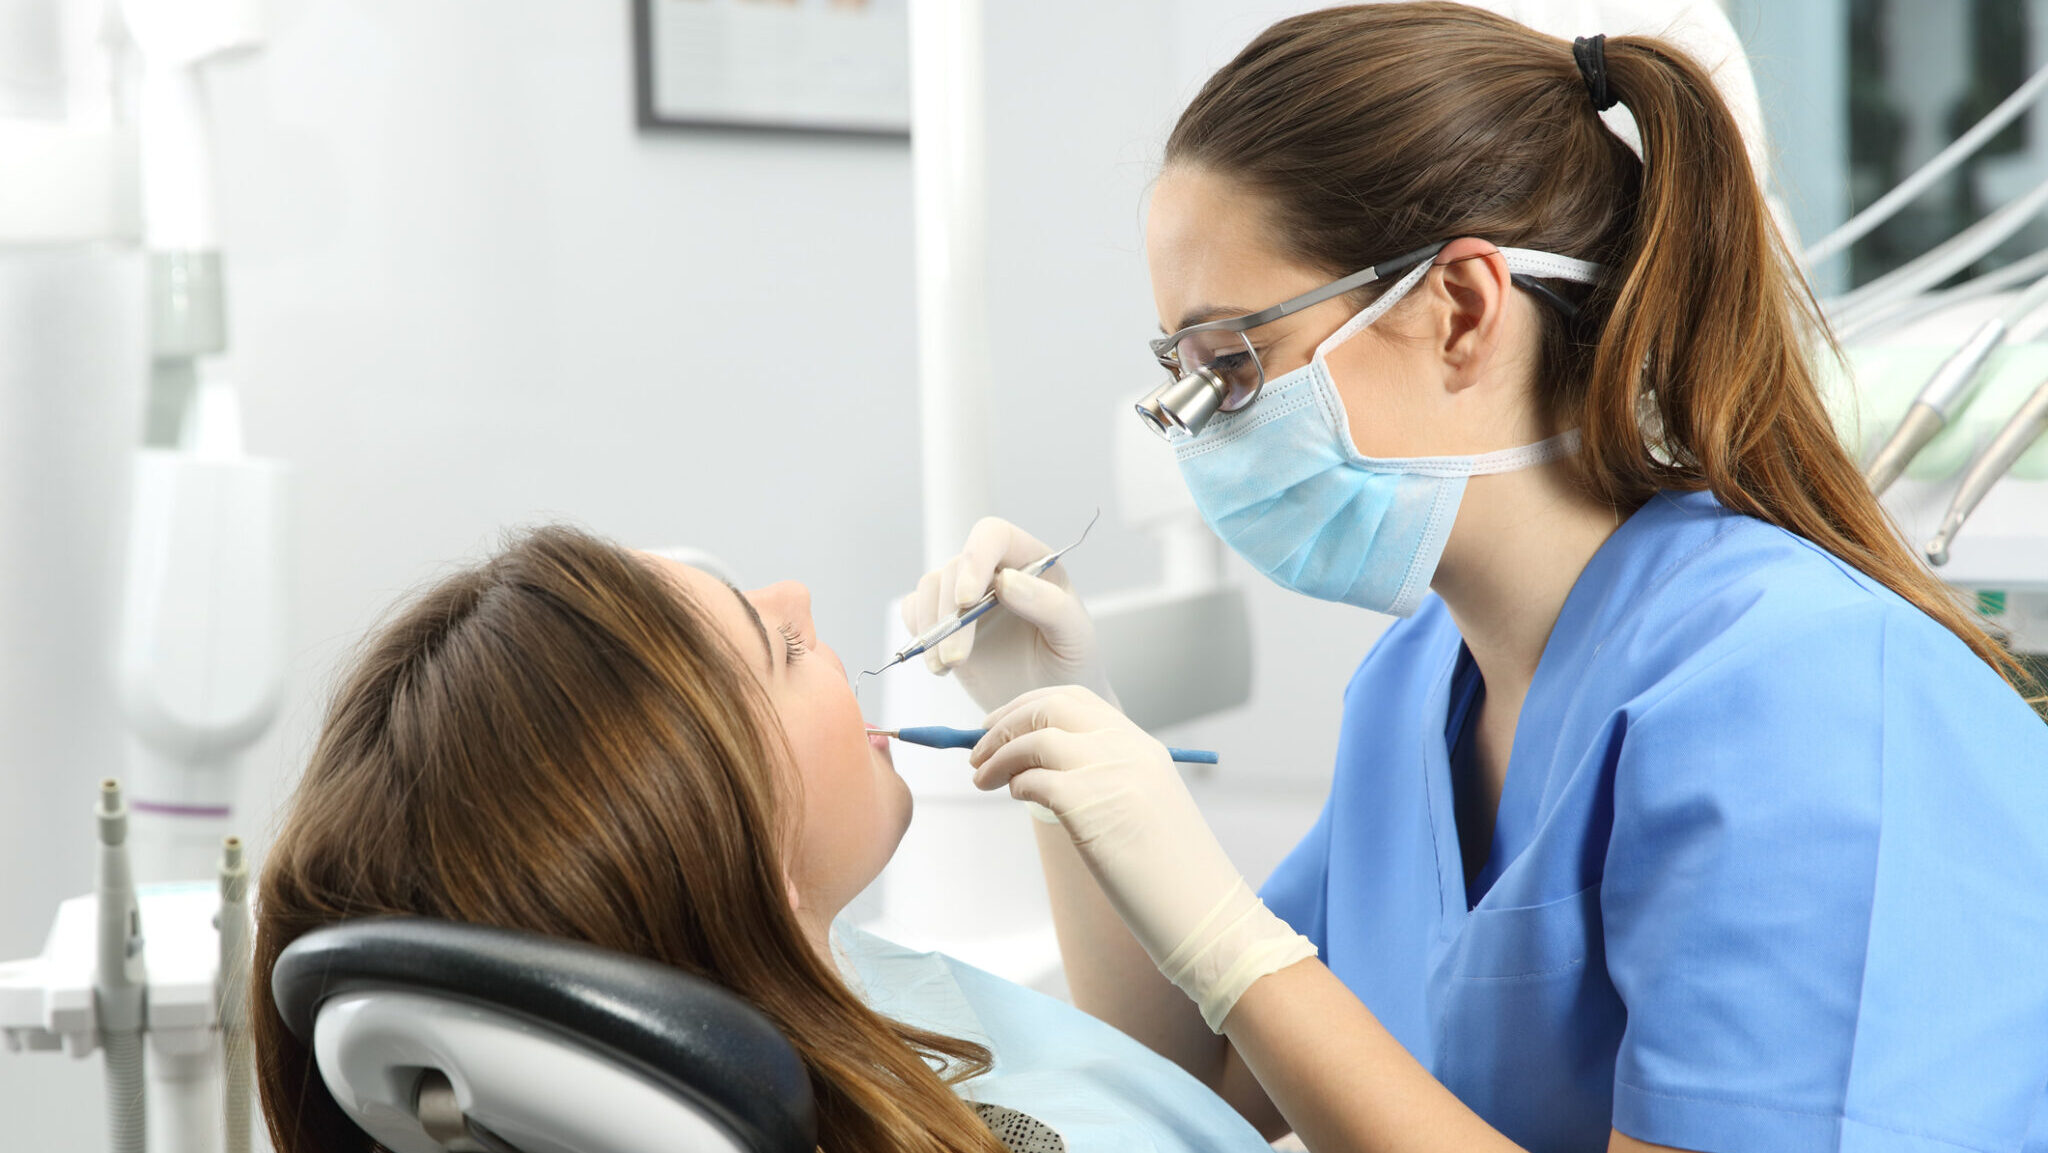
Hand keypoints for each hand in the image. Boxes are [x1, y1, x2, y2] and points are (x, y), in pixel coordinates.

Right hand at [902, 518, 1114, 712]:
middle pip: (956, 568)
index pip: (995, 535)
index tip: (967, 599)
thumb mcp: (1075, 637)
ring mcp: (967, 596)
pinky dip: (919, 636)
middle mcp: (996, 572)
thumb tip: (1006, 581)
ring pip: (931, 588)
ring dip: (932, 628)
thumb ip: (1050, 605)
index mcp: (1032, 563)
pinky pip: (916, 611)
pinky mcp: (945, 622)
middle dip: (951, 615)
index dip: (976, 558)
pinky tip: (941, 666)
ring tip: (949, 665)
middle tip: (957, 659)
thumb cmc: (1070, 666)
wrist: (1047, 705)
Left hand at [969, 686, 1315, 1030]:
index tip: (1002, 724)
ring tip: (982, 778)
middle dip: (1005, 721)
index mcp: (1141, 745)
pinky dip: (1015, 783)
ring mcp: (1109, 771)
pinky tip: (1015, 797)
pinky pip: (1033, 778)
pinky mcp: (1089, 803)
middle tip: (978, 747)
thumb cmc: (1170, 873)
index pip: (1075, 701)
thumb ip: (1103, 778)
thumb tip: (1040, 770)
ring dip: (998, 753)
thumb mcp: (1142, 806)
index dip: (1029, 707)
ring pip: (1035, 737)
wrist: (1204, 911)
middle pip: (1050, 706)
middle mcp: (1126, 748)